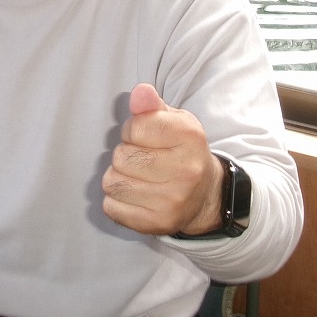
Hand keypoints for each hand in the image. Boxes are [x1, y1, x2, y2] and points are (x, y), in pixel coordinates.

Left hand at [102, 84, 223, 236]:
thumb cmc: (181, 152)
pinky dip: (116, 201)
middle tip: (143, 159)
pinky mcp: (156, 224)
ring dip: (118, 177)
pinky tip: (136, 196)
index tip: (145, 137)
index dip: (132, 130)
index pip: (135, 126)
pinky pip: (111, 207)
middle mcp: (186, 171)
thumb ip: (153, 107)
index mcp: (190, 137)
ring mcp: (172, 201)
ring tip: (137, 177)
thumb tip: (140, 92)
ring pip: (112, 182)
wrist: (205, 196)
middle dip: (125, 154)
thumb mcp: (174, 122)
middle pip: (121, 156)